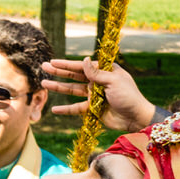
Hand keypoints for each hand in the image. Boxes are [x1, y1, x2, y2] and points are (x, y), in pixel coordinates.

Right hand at [43, 58, 157, 132]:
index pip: (83, 66)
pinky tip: (54, 109)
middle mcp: (98, 82)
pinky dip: (65, 109)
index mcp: (105, 71)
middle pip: (74, 76)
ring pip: (72, 90)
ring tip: (44, 84)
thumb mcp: (113, 81)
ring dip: (58, 87)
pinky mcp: (92, 109)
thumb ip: (97, 73)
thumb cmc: (129, 96)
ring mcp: (94, 95)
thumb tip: (84, 60)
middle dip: (59, 72)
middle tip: (44, 67)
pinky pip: (76, 108)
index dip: (67, 64)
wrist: (135, 118)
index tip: (53, 62)